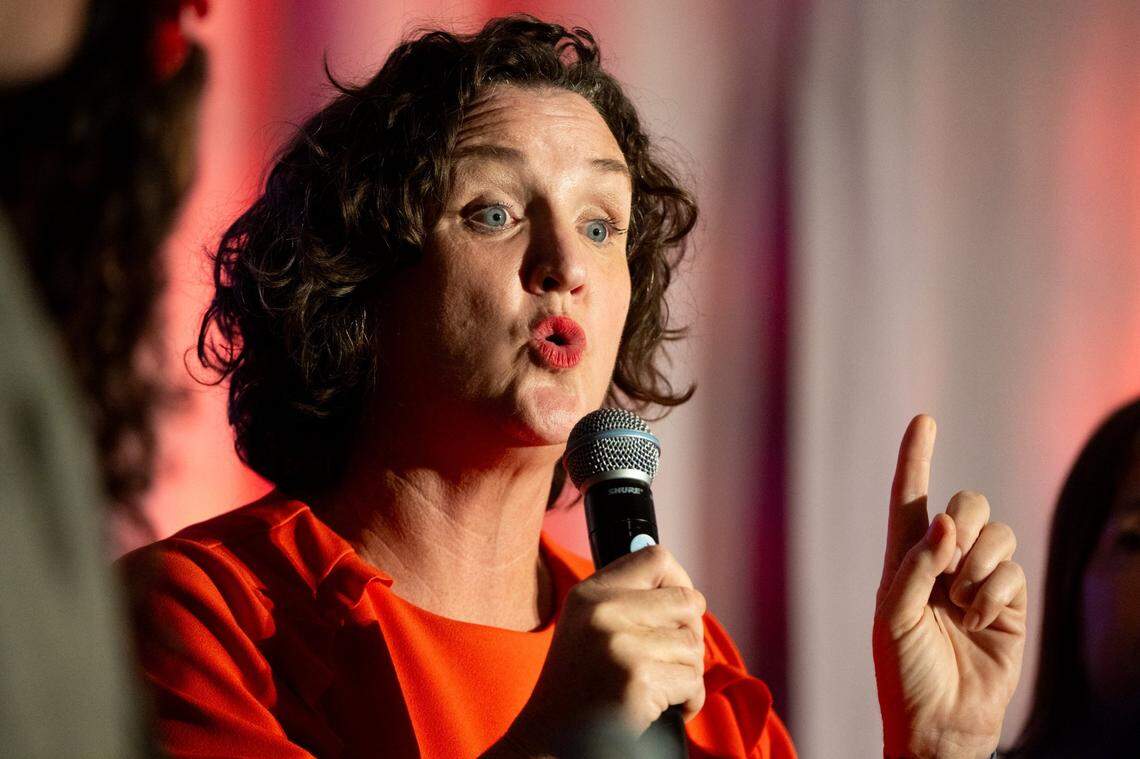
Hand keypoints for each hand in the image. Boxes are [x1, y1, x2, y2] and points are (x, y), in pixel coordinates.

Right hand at [496, 545, 705, 755]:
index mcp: (590, 593)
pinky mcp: (637, 680)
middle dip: (690, 634)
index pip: (656, 558)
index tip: (678, 609)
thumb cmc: (578, 687)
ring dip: (686, 674)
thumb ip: (626, 600)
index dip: (679, 580)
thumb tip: (683, 587)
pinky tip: (661, 708)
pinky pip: (693, 682)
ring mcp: (620, 645)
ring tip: (657, 687)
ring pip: (693, 646)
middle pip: (687, 601)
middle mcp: (603, 611)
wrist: (549, 739)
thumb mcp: (588, 626)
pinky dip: (688, 701)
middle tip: (671, 657)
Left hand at [873, 415, 1026, 758]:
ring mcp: (978, 581)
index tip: (924, 420)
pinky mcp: (1008, 602)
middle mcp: (942, 562)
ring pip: (996, 533)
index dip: (916, 458)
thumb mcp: (894, 615)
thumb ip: (916, 563)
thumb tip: (944, 520)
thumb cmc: (904, 672)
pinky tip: (977, 620)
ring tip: (960, 603)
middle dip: (962, 520)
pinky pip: (1012, 570)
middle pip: (966, 504)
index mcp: (903, 559)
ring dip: (978, 564)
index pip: (909, 498)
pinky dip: (993, 592)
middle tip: (949, 556)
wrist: (941, 723)